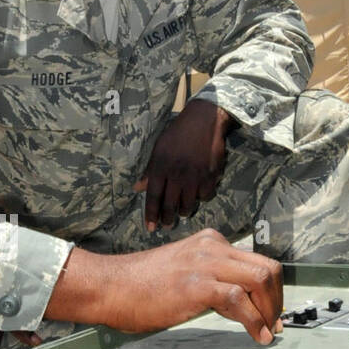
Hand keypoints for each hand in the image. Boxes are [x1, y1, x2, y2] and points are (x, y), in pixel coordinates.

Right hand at [45, 230, 282, 344]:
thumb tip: (237, 304)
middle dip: (277, 299)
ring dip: (269, 310)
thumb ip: (209, 278)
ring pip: (260, 279)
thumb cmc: (138, 287)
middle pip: (267, 268)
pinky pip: (239, 300)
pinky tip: (255, 335)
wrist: (109, 287)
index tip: (271, 312)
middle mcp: (211, 248)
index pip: (256, 261)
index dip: (271, 290)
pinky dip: (253, 321)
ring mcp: (205, 264)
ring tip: (266, 331)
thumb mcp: (182, 271)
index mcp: (209, 243)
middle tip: (274, 322)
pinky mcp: (197, 285)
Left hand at [134, 100, 235, 230]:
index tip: (150, 228)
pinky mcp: (210, 176)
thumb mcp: (158, 148)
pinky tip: (198, 195)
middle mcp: (177, 174)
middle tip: (166, 226)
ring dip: (183, 211)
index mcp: (161, 167)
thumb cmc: (178, 134)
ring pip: (188, 204)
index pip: (153, 197)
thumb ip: (149, 170)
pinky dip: (201, 198)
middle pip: (170, 205)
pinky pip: (205, 196)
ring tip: (181, 212)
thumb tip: (137, 188)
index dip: (151, 215)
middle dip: (167, 219)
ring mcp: (194, 176)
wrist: (204, 120)